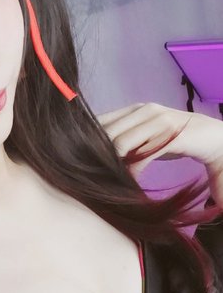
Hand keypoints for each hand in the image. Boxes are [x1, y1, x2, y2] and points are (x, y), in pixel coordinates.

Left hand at [97, 103, 222, 205]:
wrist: (219, 140)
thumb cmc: (178, 141)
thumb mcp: (146, 138)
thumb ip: (125, 140)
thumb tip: (95, 152)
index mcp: (135, 109)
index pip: (98, 121)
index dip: (87, 142)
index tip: (83, 162)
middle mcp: (145, 111)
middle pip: (105, 133)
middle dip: (97, 156)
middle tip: (95, 177)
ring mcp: (159, 121)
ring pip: (120, 144)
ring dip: (113, 165)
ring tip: (112, 181)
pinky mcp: (172, 135)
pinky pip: (142, 155)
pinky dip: (132, 171)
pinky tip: (132, 183)